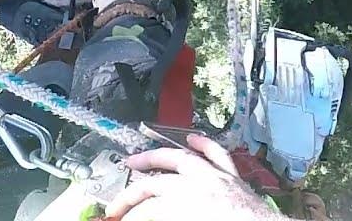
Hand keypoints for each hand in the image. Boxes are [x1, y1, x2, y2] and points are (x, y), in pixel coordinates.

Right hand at [104, 134, 284, 220]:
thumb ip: (168, 218)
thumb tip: (146, 217)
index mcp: (191, 204)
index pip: (150, 207)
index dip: (131, 213)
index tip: (118, 220)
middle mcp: (203, 186)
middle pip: (159, 183)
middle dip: (134, 192)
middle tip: (117, 205)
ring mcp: (219, 179)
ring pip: (183, 160)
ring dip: (158, 158)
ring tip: (138, 160)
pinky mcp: (234, 180)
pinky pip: (218, 155)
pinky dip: (203, 145)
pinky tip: (191, 138)